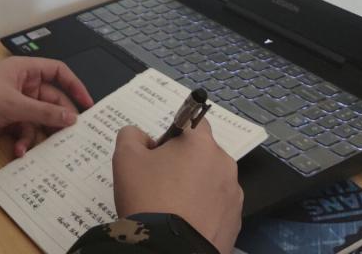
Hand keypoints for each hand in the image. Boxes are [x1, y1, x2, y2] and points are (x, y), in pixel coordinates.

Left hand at [0, 56, 92, 156]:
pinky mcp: (7, 119)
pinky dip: (24, 141)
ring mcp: (16, 102)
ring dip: (39, 133)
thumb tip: (71, 118)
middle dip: (58, 117)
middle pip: (51, 100)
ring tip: (40, 146)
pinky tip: (19, 150)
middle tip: (68, 134)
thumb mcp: (16, 105)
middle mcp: (23, 84)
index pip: (58, 72)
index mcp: (25, 70)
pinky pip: (24, 130)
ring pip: (39, 118)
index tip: (87, 104)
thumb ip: (45, 113)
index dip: (74, 86)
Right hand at [112, 119, 242, 253]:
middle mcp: (225, 165)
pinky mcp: (235, 222)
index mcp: (201, 145)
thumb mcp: (125, 157)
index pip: (194, 121)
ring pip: (210, 180)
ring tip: (172, 206)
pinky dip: (203, 209)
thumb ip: (132, 135)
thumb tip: (145, 139)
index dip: (174, 133)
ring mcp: (233, 196)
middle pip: (202, 154)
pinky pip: (216, 206)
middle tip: (159, 181)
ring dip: (195, 185)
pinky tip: (184, 221)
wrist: (167, 250)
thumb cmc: (147, 196)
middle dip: (183, 162)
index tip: (158, 151)